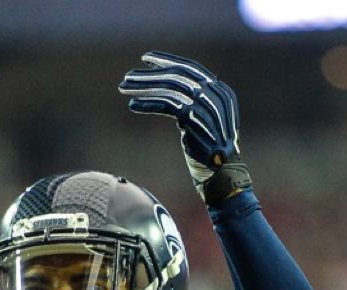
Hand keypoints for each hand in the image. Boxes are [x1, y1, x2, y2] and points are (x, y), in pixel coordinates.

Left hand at [118, 51, 251, 202]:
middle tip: (128, 76)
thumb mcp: (205, 122)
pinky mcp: (194, 118)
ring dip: (144, 86)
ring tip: (124, 88)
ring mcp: (206, 105)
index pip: (191, 69)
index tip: (146, 59)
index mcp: (220, 91)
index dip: (167, 62)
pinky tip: (133, 105)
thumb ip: (195, 104)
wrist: (222, 174)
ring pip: (170, 87)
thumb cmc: (210, 153)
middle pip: (178, 75)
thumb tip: (170, 91)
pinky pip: (167, 104)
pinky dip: (148, 103)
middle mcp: (215, 94)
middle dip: (150, 74)